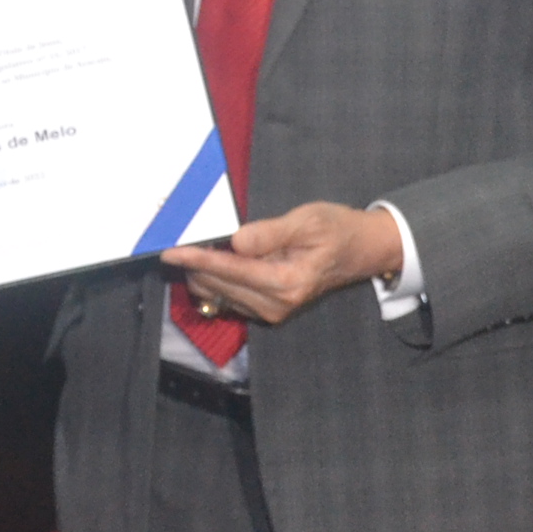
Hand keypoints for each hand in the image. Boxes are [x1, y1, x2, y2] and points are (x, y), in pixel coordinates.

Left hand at [160, 202, 402, 329]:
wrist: (361, 251)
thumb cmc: (337, 230)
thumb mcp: (308, 221)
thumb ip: (270, 232)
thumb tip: (235, 241)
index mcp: (287, 282)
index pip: (231, 270)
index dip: (198, 258)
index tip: (171, 250)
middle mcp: (276, 304)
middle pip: (219, 286)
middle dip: (194, 264)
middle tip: (178, 239)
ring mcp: (271, 311)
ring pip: (219, 295)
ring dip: (201, 273)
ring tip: (193, 246)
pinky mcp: (267, 310)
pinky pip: (228, 298)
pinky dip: (214, 280)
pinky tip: (210, 260)